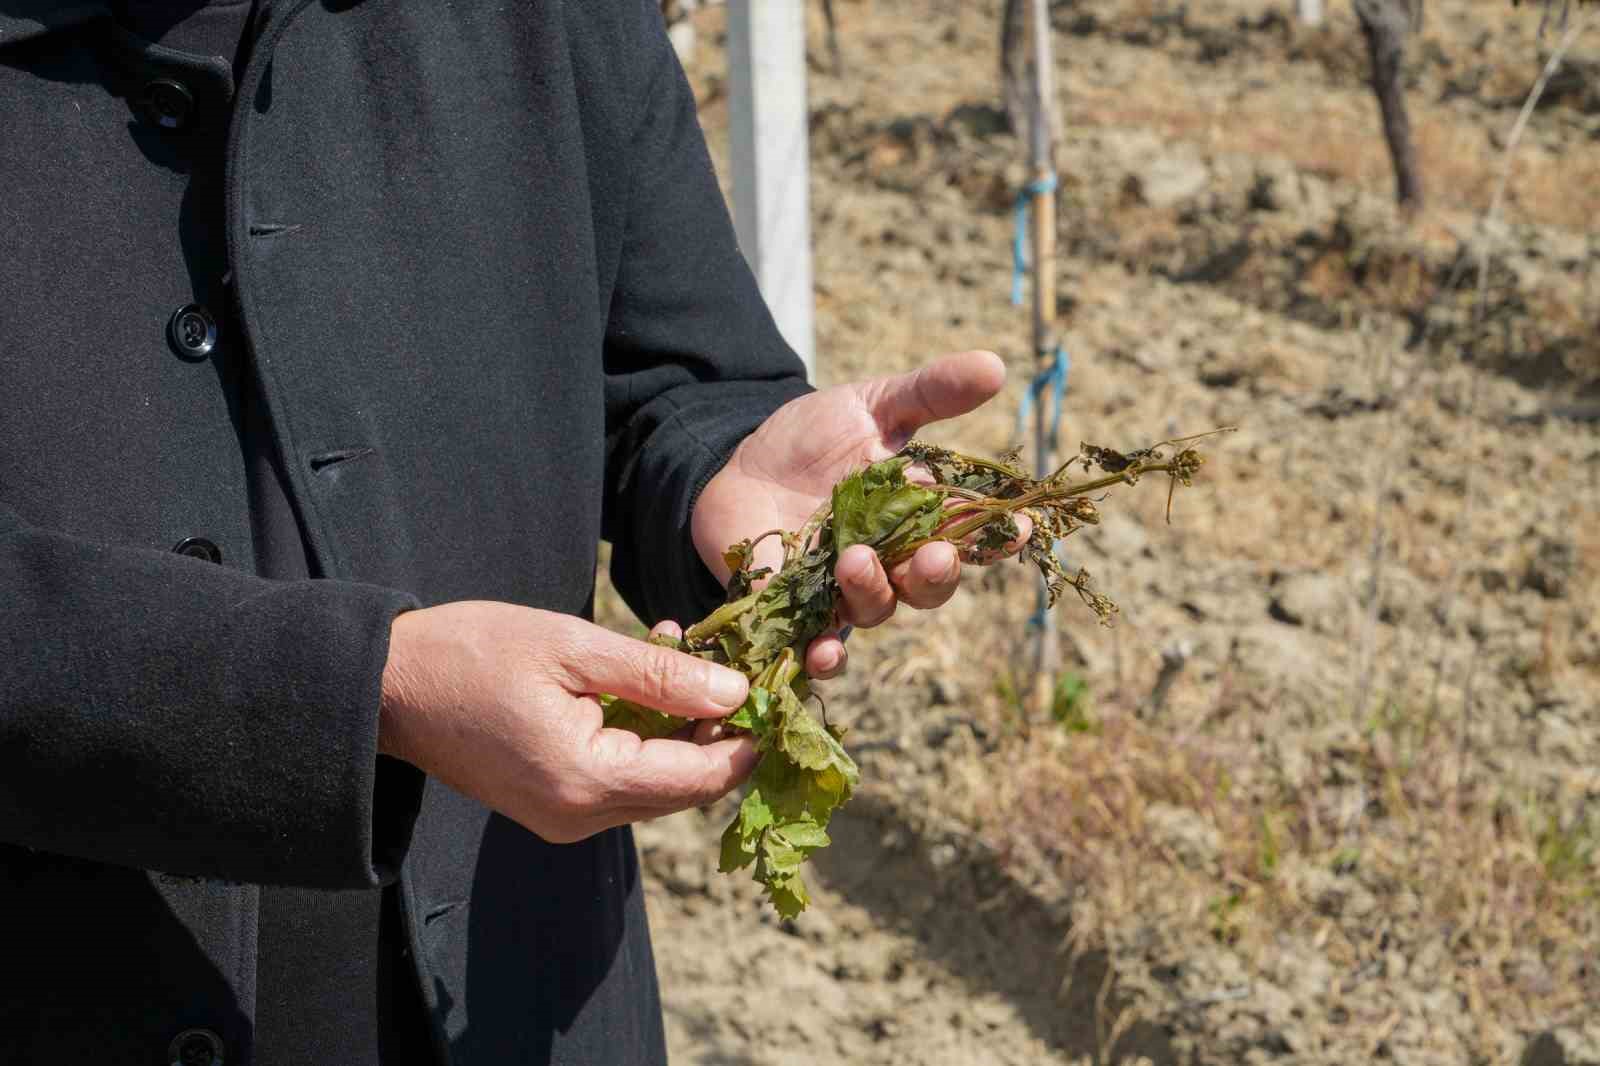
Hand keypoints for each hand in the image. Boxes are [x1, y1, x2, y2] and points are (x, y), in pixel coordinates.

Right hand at [377, 602, 755, 842]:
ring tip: (677, 655)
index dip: (745, 738)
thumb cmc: (473, 653)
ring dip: (681, 728)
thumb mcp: (574, 647)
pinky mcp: (553, 808)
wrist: (388, 686)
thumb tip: (736, 691)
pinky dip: (645, 737)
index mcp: (588, 780)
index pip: (700, 778)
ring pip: (657, 784)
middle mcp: (580, 817)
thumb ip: (660, 674)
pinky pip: (623, 781)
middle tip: (730, 663)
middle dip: (717, 730)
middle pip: (685, 788)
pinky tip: (642, 680)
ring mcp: (564, 819)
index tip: (771, 687)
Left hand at [691, 350, 1028, 679]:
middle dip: (936, 574)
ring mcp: (843, 591)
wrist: (734, 461)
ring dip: (873, 593)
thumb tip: (996, 365)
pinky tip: (822, 652)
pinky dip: (824, 656)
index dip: (998, 536)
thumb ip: (930, 392)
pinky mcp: (796, 612)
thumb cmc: (814, 437)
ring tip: (855, 560)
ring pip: (876, 610)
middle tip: (933, 554)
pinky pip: (818, 647)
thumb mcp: (873, 406)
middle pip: (929, 586)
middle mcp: (891, 562)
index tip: (1020, 526)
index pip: (971, 533)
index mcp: (919, 516)